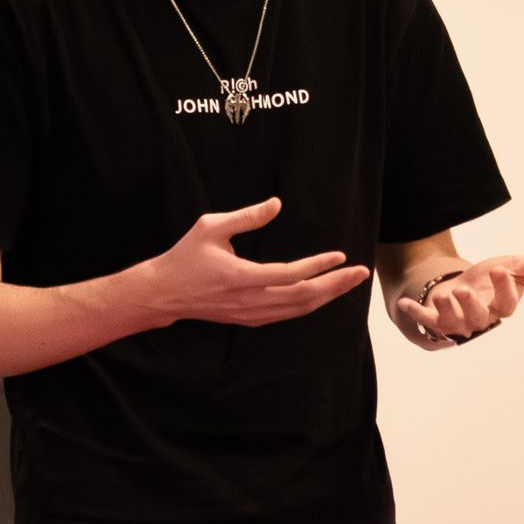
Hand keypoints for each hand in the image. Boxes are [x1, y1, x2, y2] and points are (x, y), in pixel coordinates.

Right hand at [143, 197, 370, 329]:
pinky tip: (323, 295)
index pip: (289, 275)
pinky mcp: (249, 319)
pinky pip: (287, 315)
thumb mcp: (211, 227)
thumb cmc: (185, 256)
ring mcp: (250, 313)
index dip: (317, 266)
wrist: (164, 294)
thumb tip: (277, 203)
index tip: (339, 255)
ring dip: (327, 296)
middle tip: (360, 273)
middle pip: (302, 297)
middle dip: (335, 285)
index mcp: (239, 276)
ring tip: (348, 282)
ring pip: (298, 310)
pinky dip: (309, 305)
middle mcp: (248, 300)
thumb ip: (246, 216)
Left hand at [394, 252, 523, 349]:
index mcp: (501, 307)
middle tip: (464, 290)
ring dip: (447, 311)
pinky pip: (425, 320)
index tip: (499, 268)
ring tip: (444, 295)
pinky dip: (415, 314)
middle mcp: (480, 319)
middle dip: (471, 306)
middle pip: (479, 319)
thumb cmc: (490, 279)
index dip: (505, 289)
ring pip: (452, 324)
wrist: (462, 284)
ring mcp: (457, 321)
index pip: (507, 303)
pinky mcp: (435, 318)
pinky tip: (403, 303)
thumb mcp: (511, 266)